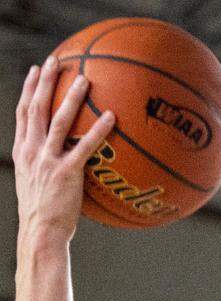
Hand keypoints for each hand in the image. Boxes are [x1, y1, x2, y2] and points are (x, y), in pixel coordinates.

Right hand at [12, 56, 115, 241]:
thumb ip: (45, 169)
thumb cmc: (43, 216)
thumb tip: (64, 163)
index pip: (23, 113)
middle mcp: (32, 151)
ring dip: (71, 97)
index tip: (35, 71)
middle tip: (55, 61)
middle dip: (44, 82)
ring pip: (58, 120)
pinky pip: (85, 147)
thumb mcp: (37, 186)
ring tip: (84, 78)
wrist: (40, 233)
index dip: (28, 90)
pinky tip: (111, 117)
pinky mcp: (66, 173)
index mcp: (22, 152)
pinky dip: (98, 130)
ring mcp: (48, 161)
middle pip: (36, 107)